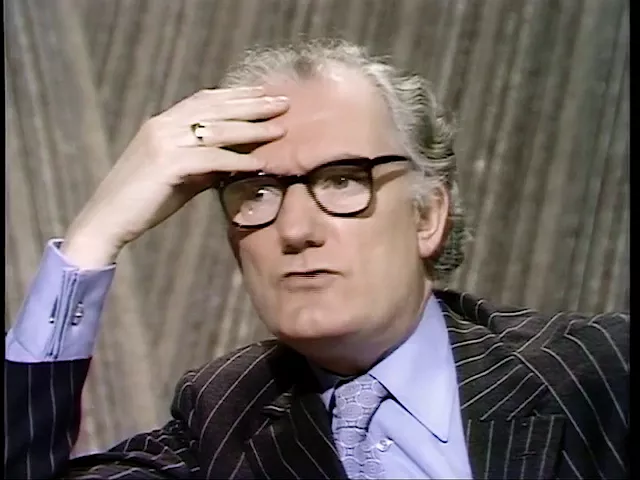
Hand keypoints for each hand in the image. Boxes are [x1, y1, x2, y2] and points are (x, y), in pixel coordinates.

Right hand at [62, 87, 287, 267]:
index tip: (264, 94)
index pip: (206, 100)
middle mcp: (163, 126)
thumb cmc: (144, 201)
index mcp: (163, 123)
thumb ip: (205, 163)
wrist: (105, 220)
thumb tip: (238, 159)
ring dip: (252, 129)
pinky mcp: (166, 165)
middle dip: (252, 104)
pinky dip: (236, 161)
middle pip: (216, 108)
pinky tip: (259, 164)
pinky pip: (210, 160)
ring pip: (216, 131)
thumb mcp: (179, 176)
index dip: (237, 95)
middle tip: (283, 102)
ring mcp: (163, 143)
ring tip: (280, 129)